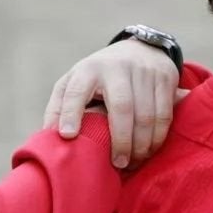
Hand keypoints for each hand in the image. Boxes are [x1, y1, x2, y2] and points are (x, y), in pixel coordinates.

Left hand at [45, 39, 185, 168]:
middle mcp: (116, 67)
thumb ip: (60, 107)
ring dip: (142, 144)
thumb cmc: (99, 76)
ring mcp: (143, 71)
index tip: (67, 136)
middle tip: (118, 164)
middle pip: (121, 106)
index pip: (76, 91)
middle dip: (121, 140)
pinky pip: (164, 113)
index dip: (70, 113)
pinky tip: (149, 149)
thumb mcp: (75, 82)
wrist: (140, 49)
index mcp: (88, 70)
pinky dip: (158, 137)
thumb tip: (47, 136)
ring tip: (134, 162)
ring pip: (146, 114)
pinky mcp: (165, 77)